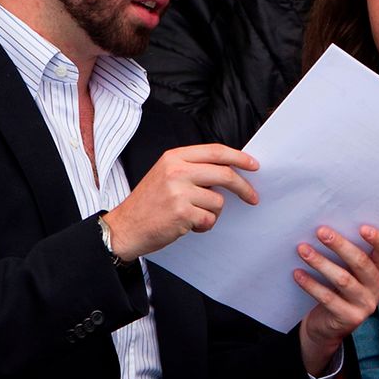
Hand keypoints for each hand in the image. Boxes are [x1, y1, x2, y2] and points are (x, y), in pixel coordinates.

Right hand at [104, 144, 257, 261]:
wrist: (125, 227)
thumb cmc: (148, 203)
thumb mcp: (165, 174)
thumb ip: (192, 168)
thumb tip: (226, 171)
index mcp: (174, 157)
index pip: (215, 151)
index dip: (238, 157)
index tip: (254, 165)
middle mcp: (177, 171)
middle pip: (224, 174)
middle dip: (243, 187)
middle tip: (253, 197)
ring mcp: (179, 192)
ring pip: (218, 201)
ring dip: (211, 213)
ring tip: (192, 216)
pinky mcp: (182, 213)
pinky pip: (209, 220)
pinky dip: (203, 226)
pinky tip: (187, 226)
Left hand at [295, 224, 378, 375]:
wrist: (329, 325)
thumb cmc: (338, 288)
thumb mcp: (348, 270)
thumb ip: (347, 253)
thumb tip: (326, 228)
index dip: (377, 239)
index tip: (361, 226)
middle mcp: (378, 288)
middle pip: (361, 262)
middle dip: (340, 245)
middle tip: (320, 231)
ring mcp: (366, 305)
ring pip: (343, 279)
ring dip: (321, 262)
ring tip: (303, 250)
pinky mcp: (350, 318)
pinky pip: (328, 298)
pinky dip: (311, 284)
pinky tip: (298, 274)